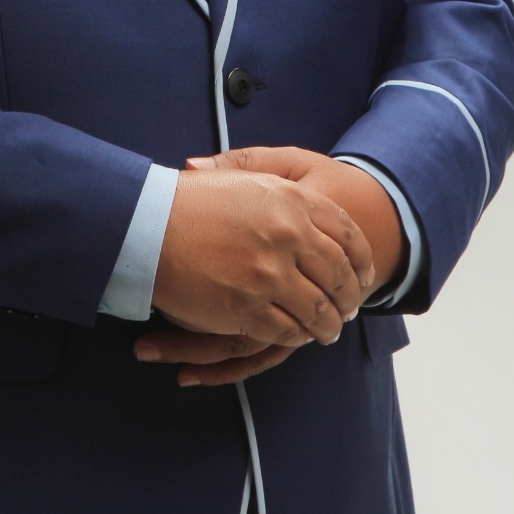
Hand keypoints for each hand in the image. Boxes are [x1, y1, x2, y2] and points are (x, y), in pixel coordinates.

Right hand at [136, 147, 403, 386]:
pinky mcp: (248, 306)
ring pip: (318, 310)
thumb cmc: (195, 199)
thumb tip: (315, 211)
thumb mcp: (247, 177)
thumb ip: (286, 194)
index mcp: (292, 200)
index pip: (347, 234)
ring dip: (327, 325)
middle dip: (348, 297)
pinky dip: (297, 335)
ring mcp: (269, 273)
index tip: (363, 274)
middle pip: (338, 276)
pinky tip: (297, 335)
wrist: (150, 223)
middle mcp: (288, 235)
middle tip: (347, 307)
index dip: (360, 259)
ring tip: (327, 330)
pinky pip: (288, 330)